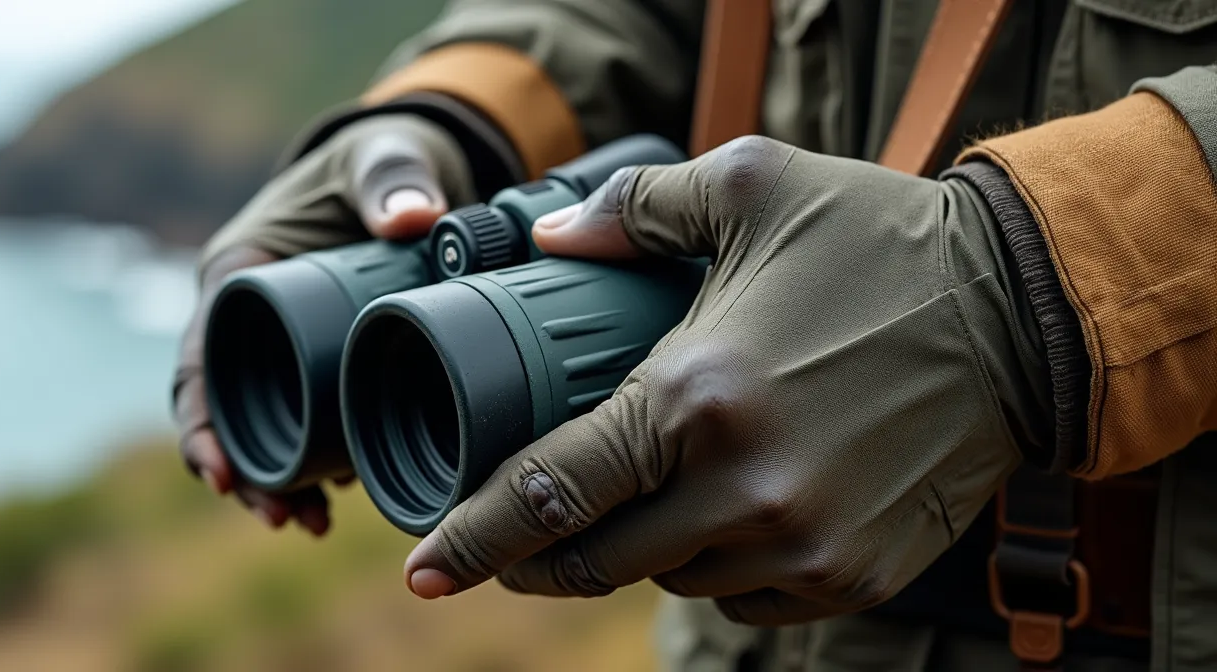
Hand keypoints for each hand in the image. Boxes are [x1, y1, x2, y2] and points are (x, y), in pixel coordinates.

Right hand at [174, 114, 475, 533]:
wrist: (413, 176)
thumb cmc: (378, 162)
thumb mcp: (381, 158)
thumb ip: (390, 176)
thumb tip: (412, 217)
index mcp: (238, 276)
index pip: (200, 360)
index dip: (201, 421)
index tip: (221, 470)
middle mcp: (254, 323)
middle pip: (228, 412)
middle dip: (243, 471)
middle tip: (280, 514)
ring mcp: (291, 350)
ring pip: (270, 429)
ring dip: (280, 481)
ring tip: (310, 524)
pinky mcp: (330, 366)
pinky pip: (315, 425)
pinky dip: (321, 466)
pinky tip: (341, 505)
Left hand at [404, 137, 1042, 623]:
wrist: (1021, 315)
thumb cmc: (879, 242)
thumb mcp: (752, 186)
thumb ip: (634, 210)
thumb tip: (552, 241)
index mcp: (696, 398)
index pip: (548, 493)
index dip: (474, 539)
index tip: (424, 570)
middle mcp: (742, 491)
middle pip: (597, 559)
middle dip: (541, 557)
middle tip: (514, 542)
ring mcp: (802, 547)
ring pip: (673, 579)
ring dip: (641, 546)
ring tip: (650, 492)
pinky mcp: (851, 577)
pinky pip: (746, 597)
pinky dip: (717, 564)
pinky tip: (729, 511)